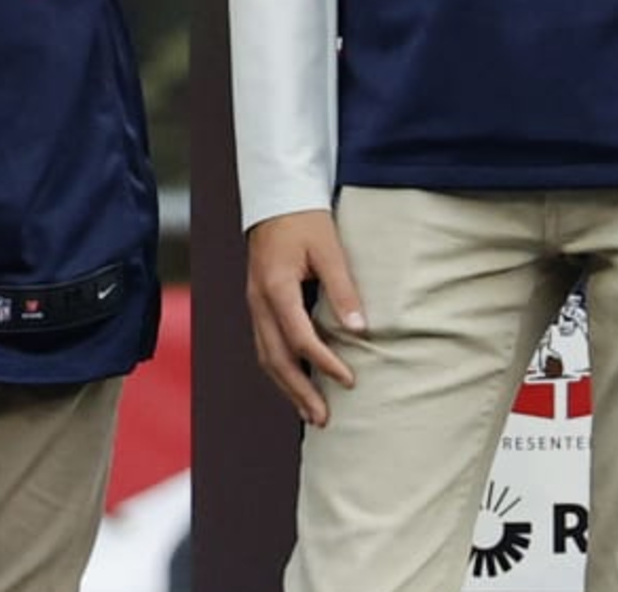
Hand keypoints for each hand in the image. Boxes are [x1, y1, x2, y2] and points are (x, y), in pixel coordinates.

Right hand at [245, 209, 364, 427]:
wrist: (276, 198)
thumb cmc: (305, 220)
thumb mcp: (329, 249)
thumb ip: (344, 290)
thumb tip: (362, 331)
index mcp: (275, 287)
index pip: (300, 337)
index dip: (324, 363)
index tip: (349, 381)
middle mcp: (259, 301)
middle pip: (275, 357)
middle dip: (299, 391)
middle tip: (323, 419)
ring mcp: (255, 304)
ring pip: (266, 356)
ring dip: (288, 387)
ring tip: (310, 413)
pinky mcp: (259, 304)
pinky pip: (266, 345)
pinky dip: (281, 369)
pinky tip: (298, 383)